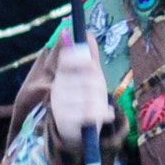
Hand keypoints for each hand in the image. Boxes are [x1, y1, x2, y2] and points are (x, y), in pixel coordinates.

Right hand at [45, 39, 113, 164]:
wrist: (75, 130)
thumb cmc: (84, 97)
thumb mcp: (88, 77)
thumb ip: (89, 57)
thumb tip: (88, 34)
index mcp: (62, 75)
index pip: (66, 60)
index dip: (80, 59)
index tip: (91, 64)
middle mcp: (58, 89)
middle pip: (88, 80)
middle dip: (99, 86)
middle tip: (101, 92)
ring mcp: (60, 106)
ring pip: (91, 98)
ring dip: (102, 103)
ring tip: (101, 106)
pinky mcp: (67, 122)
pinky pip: (92, 114)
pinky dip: (105, 114)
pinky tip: (105, 115)